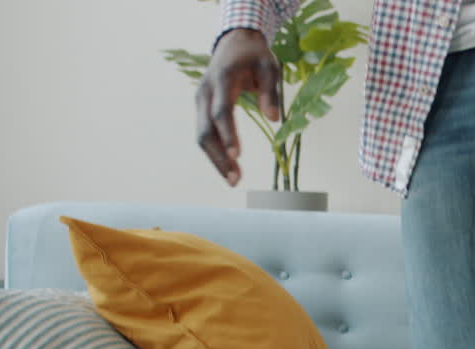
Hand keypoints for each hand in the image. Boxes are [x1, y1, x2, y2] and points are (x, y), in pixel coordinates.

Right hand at [196, 29, 281, 186]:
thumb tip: (274, 119)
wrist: (234, 41)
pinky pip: (205, 132)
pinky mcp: (202, 107)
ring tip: (234, 180)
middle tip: (235, 180)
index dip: (229, 134)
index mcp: (222, 78)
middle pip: (206, 129)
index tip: (238, 155)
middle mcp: (205, 91)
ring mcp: (200, 100)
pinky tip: (228, 166)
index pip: (221, 111)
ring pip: (202, 134)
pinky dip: (215, 151)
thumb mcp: (270, 67)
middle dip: (219, 157)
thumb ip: (271, 92)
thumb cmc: (255, 55)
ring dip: (215, 159)